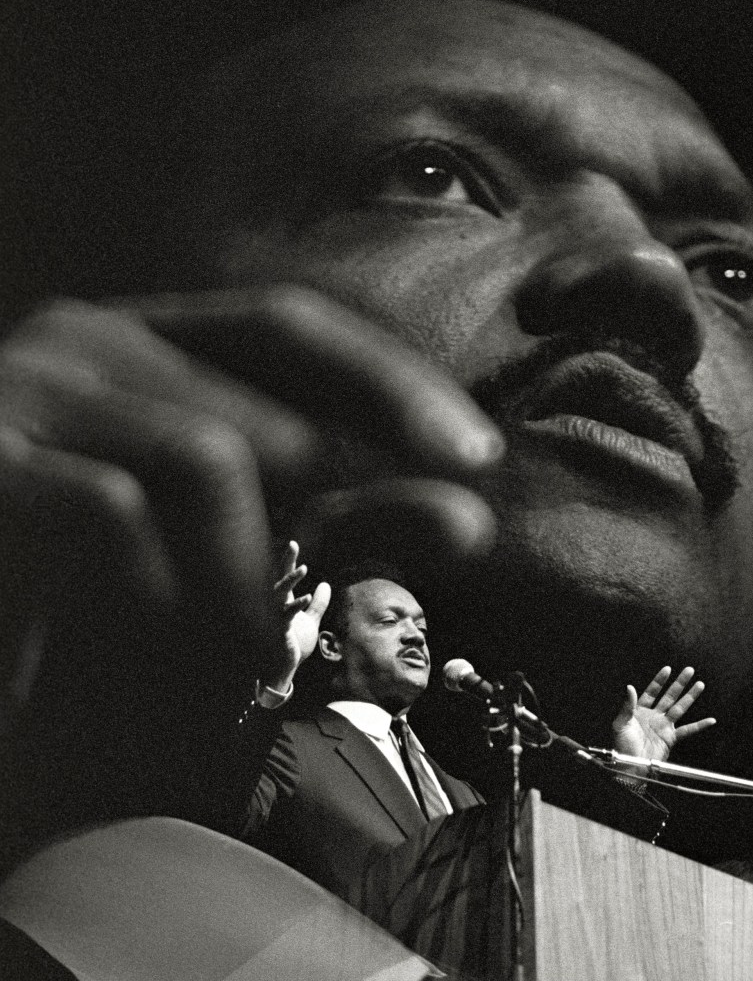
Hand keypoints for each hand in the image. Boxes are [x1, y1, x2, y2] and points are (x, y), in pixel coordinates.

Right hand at [0, 287, 502, 702]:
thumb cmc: (77, 611)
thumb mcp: (224, 562)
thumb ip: (336, 528)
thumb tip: (469, 519)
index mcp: (141, 346)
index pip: (292, 326)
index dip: (391, 384)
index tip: (478, 456)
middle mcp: (80, 344)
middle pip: (264, 412)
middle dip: (315, 530)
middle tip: (313, 624)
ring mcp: (19, 392)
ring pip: (207, 458)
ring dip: (240, 580)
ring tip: (224, 654)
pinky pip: (108, 511)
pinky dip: (143, 590)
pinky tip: (120, 634)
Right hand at [263, 540, 331, 692]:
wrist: (286, 668)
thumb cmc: (294, 644)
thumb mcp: (311, 621)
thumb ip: (318, 604)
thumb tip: (325, 584)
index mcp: (284, 602)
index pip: (285, 576)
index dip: (289, 560)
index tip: (293, 543)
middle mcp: (277, 607)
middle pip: (280, 579)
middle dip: (286, 563)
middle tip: (291, 545)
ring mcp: (276, 618)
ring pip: (279, 595)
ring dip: (290, 581)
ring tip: (303, 569)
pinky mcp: (280, 631)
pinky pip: (286, 616)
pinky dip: (295, 605)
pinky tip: (306, 596)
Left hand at [611, 665, 715, 762]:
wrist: (631, 766)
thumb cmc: (623, 746)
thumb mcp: (621, 723)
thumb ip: (627, 705)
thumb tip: (629, 687)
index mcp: (641, 711)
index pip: (652, 691)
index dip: (660, 680)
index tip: (668, 669)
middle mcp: (654, 716)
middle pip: (669, 696)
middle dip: (679, 683)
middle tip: (689, 671)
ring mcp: (663, 726)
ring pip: (680, 708)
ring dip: (690, 697)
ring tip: (700, 685)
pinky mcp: (670, 738)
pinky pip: (687, 730)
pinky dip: (699, 725)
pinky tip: (710, 720)